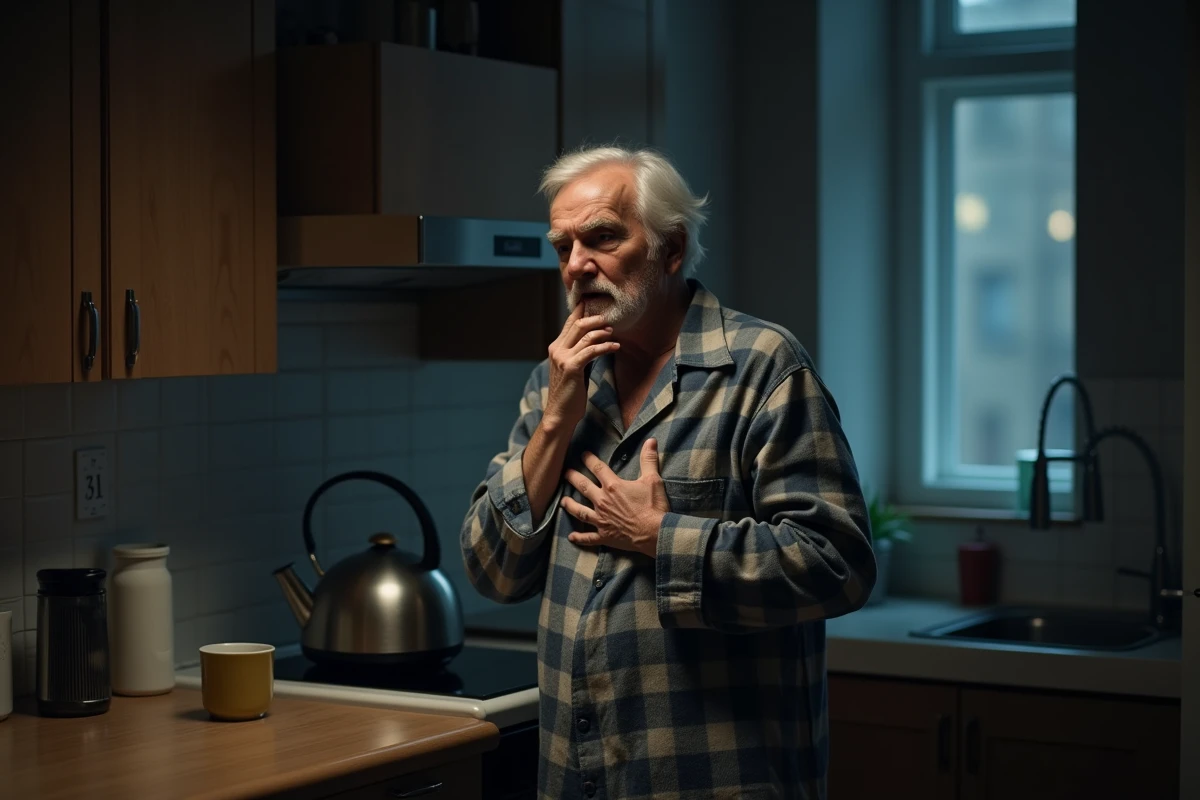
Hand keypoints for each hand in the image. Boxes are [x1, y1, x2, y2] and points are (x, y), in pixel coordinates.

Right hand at [542, 303, 618, 432]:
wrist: (560, 414)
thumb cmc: (570, 393)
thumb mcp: (574, 368)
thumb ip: (580, 353)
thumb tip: (595, 341)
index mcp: (556, 348)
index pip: (569, 322)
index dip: (581, 310)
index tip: (594, 302)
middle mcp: (557, 349)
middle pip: (578, 323)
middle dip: (596, 318)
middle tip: (610, 319)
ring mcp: (563, 358)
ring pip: (585, 334)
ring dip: (603, 331)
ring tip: (614, 333)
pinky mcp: (572, 367)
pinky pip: (592, 350)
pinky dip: (605, 346)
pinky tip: (615, 347)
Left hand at [562, 439, 668, 557]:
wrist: (655, 533)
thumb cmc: (654, 506)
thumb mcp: (653, 480)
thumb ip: (648, 459)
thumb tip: (650, 440)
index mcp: (613, 487)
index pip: (598, 468)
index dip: (589, 460)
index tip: (583, 454)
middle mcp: (603, 502)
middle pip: (583, 487)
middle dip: (573, 478)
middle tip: (565, 473)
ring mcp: (601, 520)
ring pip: (580, 511)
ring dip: (570, 505)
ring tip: (563, 501)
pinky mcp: (604, 535)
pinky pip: (588, 538)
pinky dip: (579, 537)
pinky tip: (571, 537)